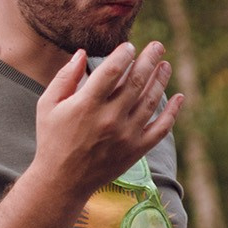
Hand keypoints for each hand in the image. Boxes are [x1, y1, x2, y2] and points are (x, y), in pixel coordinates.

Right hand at [32, 42, 183, 200]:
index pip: (112, 71)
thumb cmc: (52, 139)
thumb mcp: (48, 105)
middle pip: (136, 82)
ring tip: (166, 65)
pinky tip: (179, 97)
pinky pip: (161, 129)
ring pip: (151, 101)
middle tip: (158, 46)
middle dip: (149, 60)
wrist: (63, 181)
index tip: (130, 46)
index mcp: (86, 105)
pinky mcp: (136, 150)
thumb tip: (83, 53)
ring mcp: (126, 136)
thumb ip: (65, 77)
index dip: (124, 55)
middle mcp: (109, 119)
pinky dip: (173, 113)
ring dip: (161, 80)